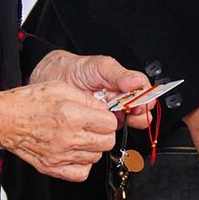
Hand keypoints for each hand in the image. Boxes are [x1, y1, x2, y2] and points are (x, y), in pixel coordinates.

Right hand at [0, 81, 118, 180]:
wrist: (4, 120)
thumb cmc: (29, 102)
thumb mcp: (61, 87)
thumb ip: (87, 99)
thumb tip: (105, 109)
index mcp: (72, 116)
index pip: (110, 124)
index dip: (107, 118)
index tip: (101, 117)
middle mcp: (68, 138)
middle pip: (107, 142)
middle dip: (104, 133)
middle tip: (94, 127)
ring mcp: (60, 156)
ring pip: (96, 157)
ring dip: (93, 148)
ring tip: (81, 138)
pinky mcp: (52, 167)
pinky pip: (81, 173)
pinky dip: (82, 164)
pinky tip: (76, 153)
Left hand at [29, 50, 152, 129]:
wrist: (52, 79)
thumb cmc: (77, 70)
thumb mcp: (100, 67)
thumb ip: (119, 74)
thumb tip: (138, 83)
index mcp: (126, 85)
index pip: (146, 93)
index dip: (146, 99)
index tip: (139, 103)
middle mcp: (122, 100)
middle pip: (142, 111)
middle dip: (140, 114)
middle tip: (131, 112)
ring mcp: (112, 113)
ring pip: (130, 123)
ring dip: (127, 123)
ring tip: (117, 118)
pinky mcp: (100, 125)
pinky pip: (110, 132)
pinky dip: (111, 132)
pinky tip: (106, 126)